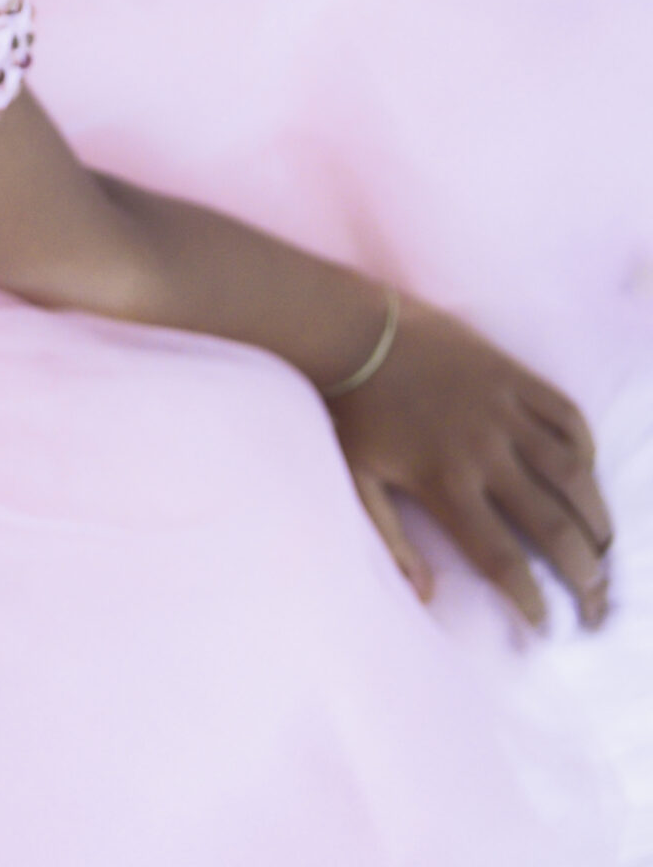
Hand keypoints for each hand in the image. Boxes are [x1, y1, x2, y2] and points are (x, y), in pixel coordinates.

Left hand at [328, 294, 612, 630]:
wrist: (350, 331)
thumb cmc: (349, 408)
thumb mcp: (357, 477)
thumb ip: (390, 539)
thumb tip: (424, 596)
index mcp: (444, 482)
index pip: (500, 555)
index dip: (530, 595)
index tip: (548, 625)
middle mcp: (485, 451)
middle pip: (551, 524)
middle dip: (584, 572)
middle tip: (598, 603)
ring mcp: (504, 411)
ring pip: (573, 473)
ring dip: (598, 516)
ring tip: (607, 549)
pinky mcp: (513, 375)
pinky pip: (567, 415)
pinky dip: (586, 446)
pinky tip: (590, 473)